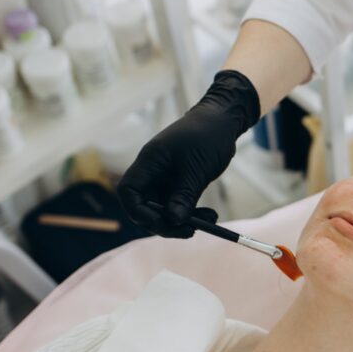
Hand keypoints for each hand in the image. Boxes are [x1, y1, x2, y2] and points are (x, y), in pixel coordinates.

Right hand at [117, 70, 260, 236]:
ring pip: (165, 209)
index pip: (128, 191)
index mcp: (149, 162)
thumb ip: (184, 195)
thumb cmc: (207, 135)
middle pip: (145, 206)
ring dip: (183, 220)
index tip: (160, 222)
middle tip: (189, 231)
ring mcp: (166, 179)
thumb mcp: (196, 168)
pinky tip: (210, 217)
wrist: (223, 120)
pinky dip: (193, 213)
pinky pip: (180, 205)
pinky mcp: (180, 183)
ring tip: (209, 222)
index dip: (138, 211)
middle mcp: (153, 172)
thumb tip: (173, 221)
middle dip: (165, 222)